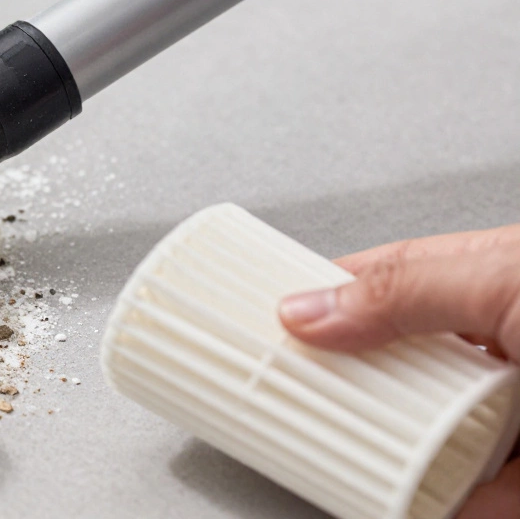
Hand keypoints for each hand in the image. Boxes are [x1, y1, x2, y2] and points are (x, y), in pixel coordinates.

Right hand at [278, 224, 519, 518]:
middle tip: (305, 398)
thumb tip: (306, 309)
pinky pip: (495, 495)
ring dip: (401, 450)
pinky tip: (427, 508)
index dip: (330, 292)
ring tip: (353, 461)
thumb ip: (403, 291)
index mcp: (496, 275)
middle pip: (411, 361)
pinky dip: (456, 507)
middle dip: (358, 380)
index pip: (392, 276)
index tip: (275, 316)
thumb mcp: (501, 279)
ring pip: (448, 430)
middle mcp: (511, 338)